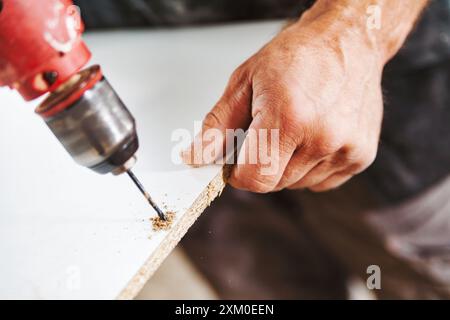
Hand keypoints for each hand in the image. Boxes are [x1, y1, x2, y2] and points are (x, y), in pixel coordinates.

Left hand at [183, 8, 385, 192]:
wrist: (348, 42)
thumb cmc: (298, 55)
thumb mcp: (245, 82)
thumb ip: (217, 126)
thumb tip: (196, 157)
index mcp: (289, 117)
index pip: (254, 178)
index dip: (237, 174)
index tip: (236, 161)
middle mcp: (321, 137)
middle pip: (273, 183)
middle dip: (261, 165)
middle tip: (267, 132)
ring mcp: (345, 149)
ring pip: (295, 184)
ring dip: (286, 165)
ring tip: (294, 128)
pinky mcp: (360, 156)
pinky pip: (319, 182)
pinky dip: (308, 167)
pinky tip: (313, 136)